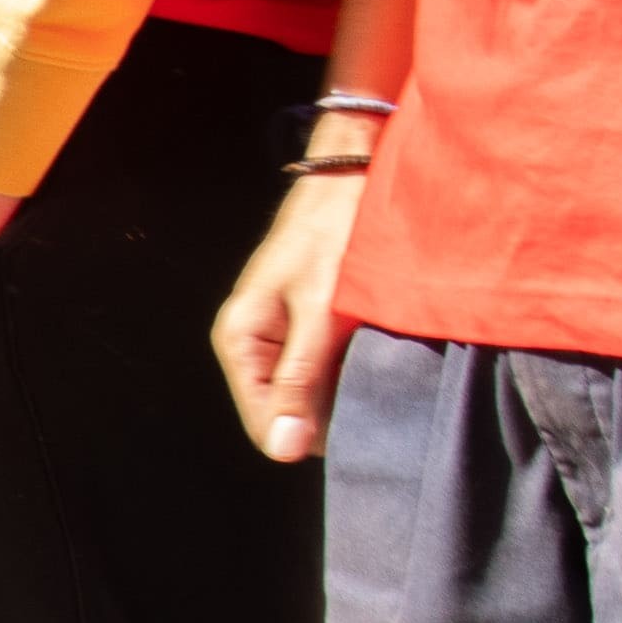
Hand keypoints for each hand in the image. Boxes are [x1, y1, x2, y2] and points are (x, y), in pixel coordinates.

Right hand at [215, 175, 365, 463]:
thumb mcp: (322, 310)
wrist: (357, 172)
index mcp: (241, 340)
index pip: (268, 426)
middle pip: (289, 411)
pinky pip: (326, 367)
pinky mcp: (308, 322)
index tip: (363, 427)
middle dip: (330, 411)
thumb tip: (284, 450)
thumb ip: (302, 379)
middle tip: (378, 392)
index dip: (313, 436)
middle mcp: (253, 342)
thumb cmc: (337, 233)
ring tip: (380, 368)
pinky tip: (377, 353)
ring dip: (345, 387)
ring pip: (311, 390)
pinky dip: (352, 367)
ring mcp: (281, 333)